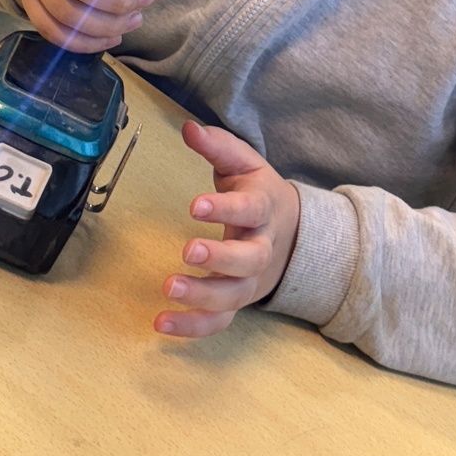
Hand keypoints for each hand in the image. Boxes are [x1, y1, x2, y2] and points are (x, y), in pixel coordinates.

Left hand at [155, 121, 300, 338]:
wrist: (292, 232)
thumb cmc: (258, 193)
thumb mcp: (244, 164)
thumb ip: (217, 146)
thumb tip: (189, 129)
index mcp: (263, 209)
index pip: (250, 209)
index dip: (225, 209)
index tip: (196, 206)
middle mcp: (260, 247)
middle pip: (249, 259)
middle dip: (219, 258)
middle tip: (187, 251)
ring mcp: (249, 279)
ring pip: (234, 295)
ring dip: (202, 296)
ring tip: (169, 289)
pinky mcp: (237, 301)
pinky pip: (219, 321)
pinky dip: (193, 326)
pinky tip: (162, 324)